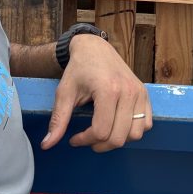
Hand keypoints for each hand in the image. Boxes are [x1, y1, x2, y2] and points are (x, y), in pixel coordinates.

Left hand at [41, 33, 152, 152]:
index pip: (101, 132)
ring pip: (135, 134)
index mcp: (108, 90)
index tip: (74, 138)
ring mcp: (139, 92)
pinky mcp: (145, 94)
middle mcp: (128, 91)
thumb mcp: (64, 93)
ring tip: (103, 132)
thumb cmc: (78, 69)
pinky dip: (132, 131)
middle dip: (100, 144)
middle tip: (87, 138)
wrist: (95, 48)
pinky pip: (145, 124)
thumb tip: (47, 145)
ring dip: (118, 139)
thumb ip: (58, 120)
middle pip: (119, 137)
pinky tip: (117, 125)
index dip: (85, 141)